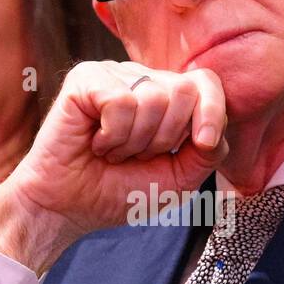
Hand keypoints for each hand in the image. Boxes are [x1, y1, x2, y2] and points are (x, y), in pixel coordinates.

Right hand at [0, 60, 228, 272]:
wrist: (67, 208)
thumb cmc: (116, 191)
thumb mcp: (177, 180)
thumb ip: (207, 154)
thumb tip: (216, 129)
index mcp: (167, 98)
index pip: (206, 83)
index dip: (212, 112)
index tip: (203, 143)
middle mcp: (142, 80)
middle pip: (185, 91)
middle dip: (165, 138)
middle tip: (136, 155)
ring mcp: (113, 75)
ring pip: (155, 98)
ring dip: (134, 142)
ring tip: (112, 152)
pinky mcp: (85, 78)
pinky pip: (122, 101)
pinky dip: (113, 136)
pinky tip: (96, 143)